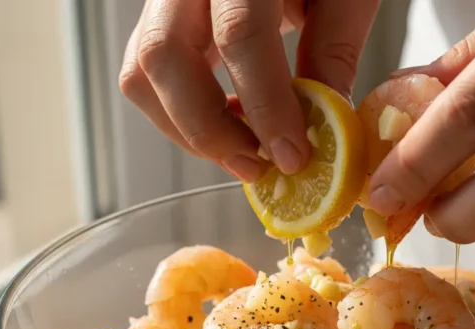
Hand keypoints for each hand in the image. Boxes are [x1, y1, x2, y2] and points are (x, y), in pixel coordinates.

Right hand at [120, 0, 378, 181]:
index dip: (264, 104)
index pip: (239, 34)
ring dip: (189, 129)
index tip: (293, 156)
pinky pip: (147, 72)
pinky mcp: (160, 16)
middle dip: (210, 129)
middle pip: (164, 55)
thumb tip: (322, 128)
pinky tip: (230, 123)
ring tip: (245, 151)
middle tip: (260, 166)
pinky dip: (182, 113)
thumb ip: (333, 50)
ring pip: (142, 71)